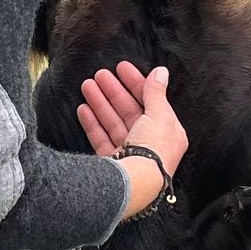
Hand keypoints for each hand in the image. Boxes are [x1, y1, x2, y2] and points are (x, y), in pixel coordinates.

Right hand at [78, 60, 188, 218]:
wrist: (136, 182)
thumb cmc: (153, 149)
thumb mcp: (159, 115)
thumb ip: (156, 92)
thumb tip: (161, 71)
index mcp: (167, 132)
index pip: (150, 101)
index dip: (136, 83)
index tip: (121, 67)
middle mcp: (149, 142)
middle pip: (129, 111)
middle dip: (114, 91)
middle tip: (99, 74)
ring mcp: (129, 153)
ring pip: (113, 122)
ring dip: (100, 102)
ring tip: (86, 85)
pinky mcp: (112, 162)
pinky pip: (101, 138)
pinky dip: (92, 123)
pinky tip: (83, 108)